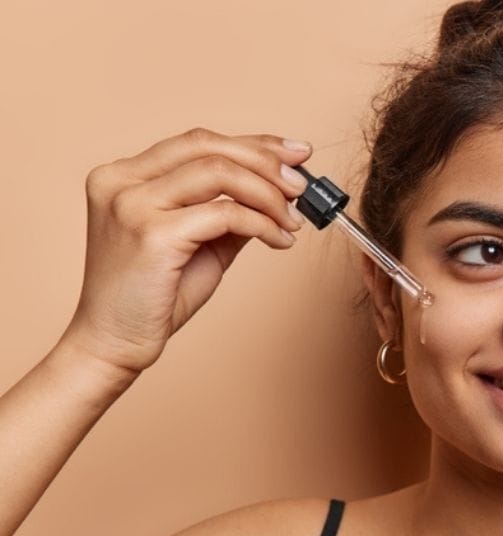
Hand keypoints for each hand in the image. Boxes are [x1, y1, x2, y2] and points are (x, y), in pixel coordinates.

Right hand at [62, 128, 310, 375]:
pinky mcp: (152, 234)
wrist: (115, 343)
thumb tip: (281, 189)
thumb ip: (229, 210)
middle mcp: (121, 181)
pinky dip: (263, 224)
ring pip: (220, 173)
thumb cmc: (154, 296)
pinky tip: (279, 240)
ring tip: (292, 219)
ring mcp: (133, 204)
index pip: (197, 141)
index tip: (295, 154)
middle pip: (208, 146)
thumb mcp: (199, 241)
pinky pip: (226, 213)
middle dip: (267, 162)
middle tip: (303, 186)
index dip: (253, 143)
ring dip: (268, 194)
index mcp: (124, 175)